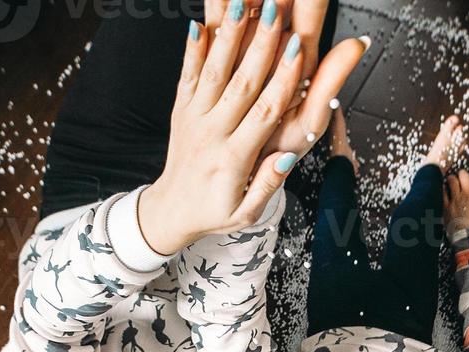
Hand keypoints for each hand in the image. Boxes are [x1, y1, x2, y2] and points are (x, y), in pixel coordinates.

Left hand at [138, 5, 365, 253]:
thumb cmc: (215, 212)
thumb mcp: (247, 214)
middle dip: (260, 46)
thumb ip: (267, 184)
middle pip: (240, 83)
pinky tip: (199, 22)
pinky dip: (193, 49)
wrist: (169, 211)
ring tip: (242, 4)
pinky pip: (187, 75)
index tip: (298, 50)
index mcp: (233, 159)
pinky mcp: (180, 109)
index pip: (263, 113)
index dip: (282, 80)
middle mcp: (212, 133)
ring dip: (229, 35)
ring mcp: (193, 118)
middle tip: (276, 14)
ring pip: (214, 72)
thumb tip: (287, 158)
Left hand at [443, 170, 468, 237]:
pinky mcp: (447, 207)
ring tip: (452, 181)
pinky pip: (443, 193)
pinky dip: (444, 190)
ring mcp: (456, 200)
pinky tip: (444, 190)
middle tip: (461, 177)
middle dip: (462, 174)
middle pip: (463, 175)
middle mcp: (467, 195)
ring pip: (452, 181)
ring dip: (452, 179)